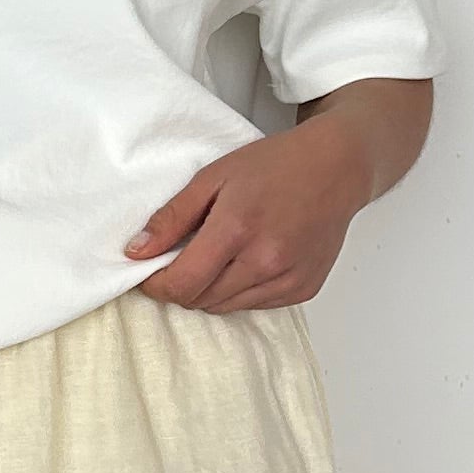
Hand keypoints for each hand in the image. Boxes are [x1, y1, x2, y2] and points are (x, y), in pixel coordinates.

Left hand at [121, 111, 377, 312]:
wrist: (337, 167)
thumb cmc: (276, 165)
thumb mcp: (213, 177)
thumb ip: (172, 216)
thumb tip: (136, 252)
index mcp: (237, 229)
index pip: (182, 284)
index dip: (156, 285)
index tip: (148, 274)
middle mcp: (265, 261)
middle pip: (201, 300)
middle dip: (181, 285)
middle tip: (181, 259)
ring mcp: (287, 279)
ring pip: (226, 307)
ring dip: (210, 290)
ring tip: (216, 256)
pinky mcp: (303, 289)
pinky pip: (255, 304)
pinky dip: (240, 291)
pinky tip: (247, 260)